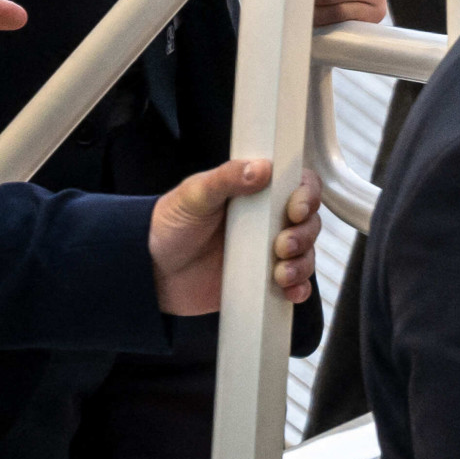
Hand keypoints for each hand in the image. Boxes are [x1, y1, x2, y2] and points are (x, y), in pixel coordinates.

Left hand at [147, 156, 320, 319]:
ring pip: (306, 253)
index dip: (307, 196)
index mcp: (256, 193)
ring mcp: (267, 251)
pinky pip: (295, 283)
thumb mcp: (193, 196)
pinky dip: (299, 287)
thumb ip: (225, 178)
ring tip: (280, 273)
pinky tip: (288, 290)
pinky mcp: (264, 279)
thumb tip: (260, 168)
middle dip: (304, 235)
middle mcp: (267, 220)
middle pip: (309, 222)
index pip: (299, 185)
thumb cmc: (168, 228)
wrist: (150, 273)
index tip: (295, 209)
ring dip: (302, 263)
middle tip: (281, 246)